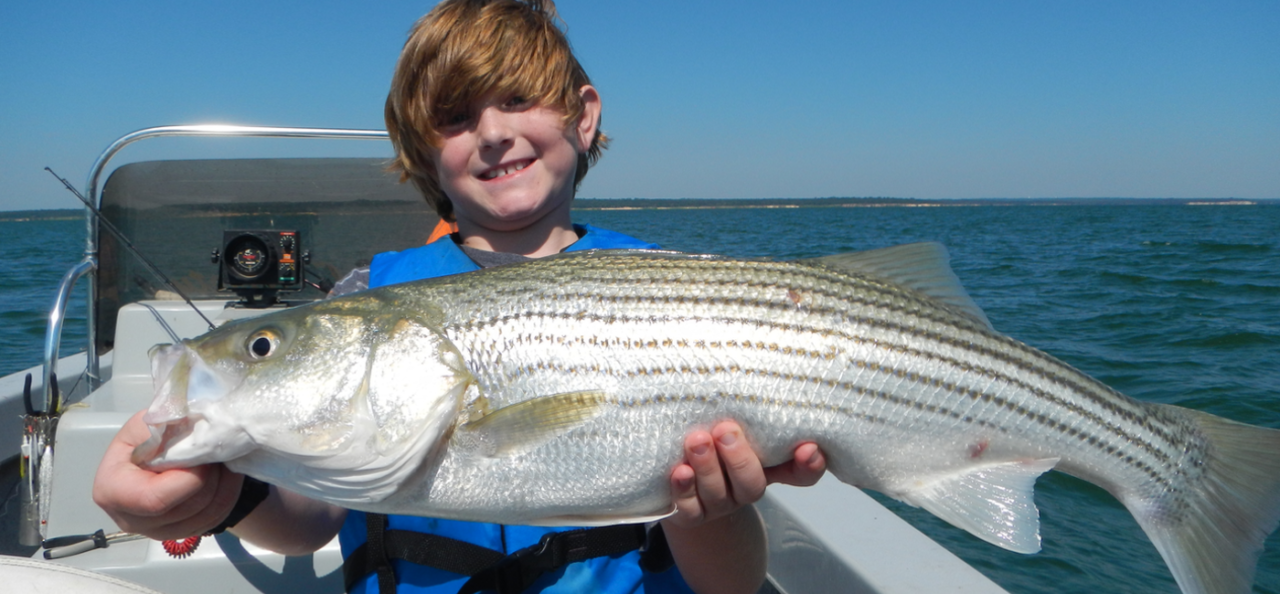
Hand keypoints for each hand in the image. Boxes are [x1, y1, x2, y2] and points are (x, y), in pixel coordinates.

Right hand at [92, 410, 242, 539]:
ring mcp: (157, 531)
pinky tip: (222, 474)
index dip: (189, 478)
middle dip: (211, 476)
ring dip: (223, 483)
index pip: (155, 499)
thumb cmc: (147, 439)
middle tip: (216, 451)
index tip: (202, 454)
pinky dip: (227, 493)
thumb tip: (184, 427)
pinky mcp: (181, 533)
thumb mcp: (146, 423)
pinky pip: (216, 517)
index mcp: (112, 490)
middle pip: (188, 507)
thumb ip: (160, 425)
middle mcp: (131, 519)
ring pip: (208, 514)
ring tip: (219, 459)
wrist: (159, 455)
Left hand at [664, 420, 825, 527]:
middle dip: (739, 458)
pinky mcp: (690, 514)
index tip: (808, 447)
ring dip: (707, 467)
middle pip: (751, 484)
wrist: (680, 476)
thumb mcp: (736, 424)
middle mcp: (743, 489)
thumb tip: (757, 374)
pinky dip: (684, 489)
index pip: (800, 474)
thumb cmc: (711, 438)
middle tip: (726, 430)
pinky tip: (679, 470)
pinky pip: (689, 508)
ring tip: (697, 440)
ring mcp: (717, 504)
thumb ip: (749, 411)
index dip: (809, 466)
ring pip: (717, 493)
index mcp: (765, 468)